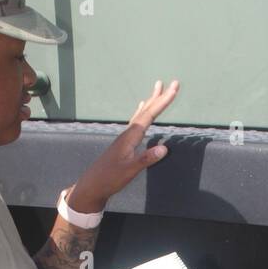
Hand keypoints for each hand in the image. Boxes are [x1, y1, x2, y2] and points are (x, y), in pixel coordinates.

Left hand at [64, 79, 179, 209]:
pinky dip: (142, 112)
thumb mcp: (129, 171)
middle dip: (160, 97)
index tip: (174, 89)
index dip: (163, 102)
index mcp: (130, 137)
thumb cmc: (110, 178)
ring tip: (157, 89)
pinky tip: (141, 109)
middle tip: (173, 83)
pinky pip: (136, 121)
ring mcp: (125, 137)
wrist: (93, 185)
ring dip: (151, 102)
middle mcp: (127, 133)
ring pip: (141, 114)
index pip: (150, 115)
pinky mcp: (123, 143)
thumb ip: (145, 159)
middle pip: (146, 110)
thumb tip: (164, 148)